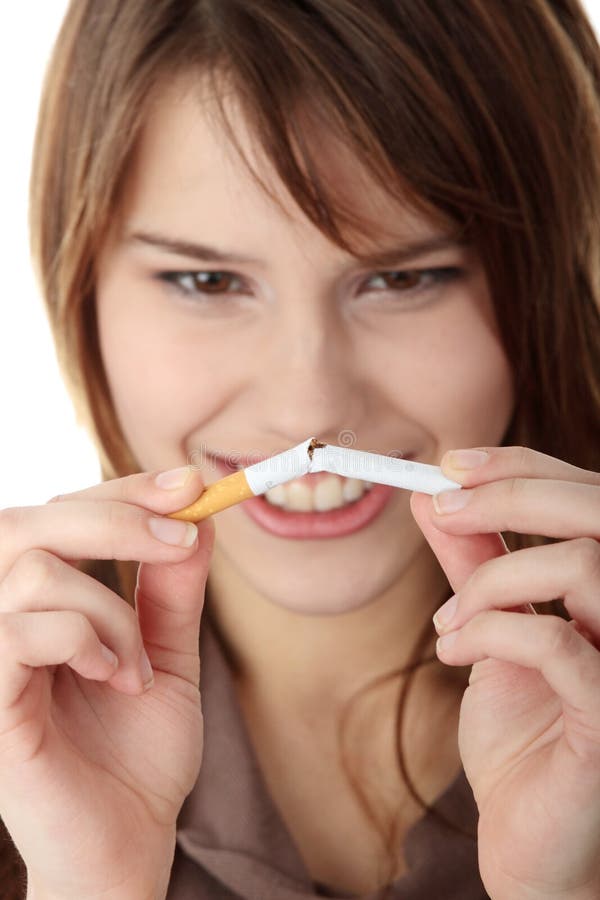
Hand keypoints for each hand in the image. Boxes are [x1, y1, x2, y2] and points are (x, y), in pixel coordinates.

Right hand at [0, 468, 213, 898]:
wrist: (128, 842)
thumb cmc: (139, 754)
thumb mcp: (169, 656)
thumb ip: (172, 591)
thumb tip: (196, 518)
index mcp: (42, 604)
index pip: (63, 513)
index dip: (124, 489)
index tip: (191, 485)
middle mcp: (4, 620)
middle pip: (31, 521)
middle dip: (117, 516)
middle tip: (181, 537)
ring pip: (32, 569)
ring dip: (110, 609)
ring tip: (137, 664)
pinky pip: (21, 630)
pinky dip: (84, 640)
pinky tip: (115, 678)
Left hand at [411, 447, 599, 899]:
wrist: (528, 839)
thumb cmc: (520, 739)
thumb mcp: (487, 632)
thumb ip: (472, 566)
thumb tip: (431, 498)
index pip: (588, 497)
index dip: (525, 466)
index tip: (453, 465)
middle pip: (599, 513)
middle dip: (510, 496)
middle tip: (443, 507)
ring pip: (583, 566)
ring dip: (491, 581)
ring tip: (448, 622)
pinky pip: (555, 641)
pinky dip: (488, 632)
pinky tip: (454, 656)